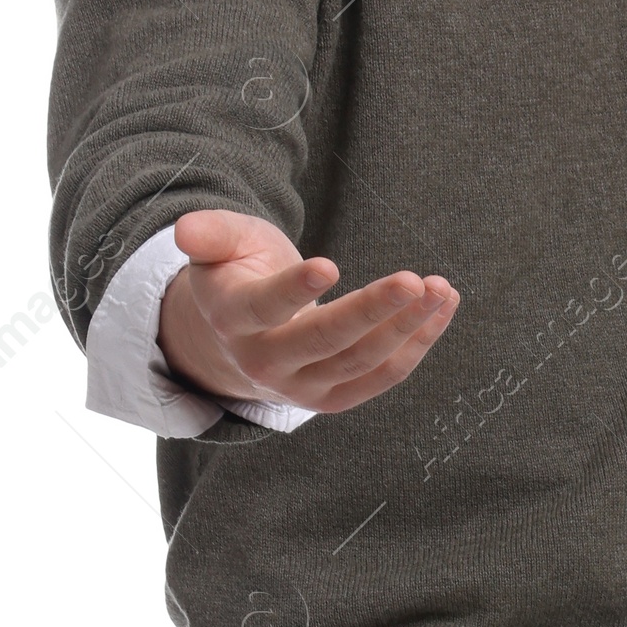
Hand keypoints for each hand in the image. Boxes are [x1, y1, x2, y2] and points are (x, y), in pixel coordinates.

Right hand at [157, 207, 458, 413]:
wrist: (244, 337)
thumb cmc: (238, 274)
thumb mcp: (221, 245)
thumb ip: (210, 233)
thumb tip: (184, 227)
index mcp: (233, 320)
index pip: (265, 308)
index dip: (294, 290)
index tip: (329, 265)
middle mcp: (265, 363)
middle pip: (324, 342)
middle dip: (371, 311)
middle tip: (412, 281)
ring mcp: (301, 388)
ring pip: (361, 361)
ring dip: (407, 326)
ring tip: (440, 287)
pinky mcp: (333, 399)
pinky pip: (382, 375)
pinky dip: (417, 344)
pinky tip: (442, 308)